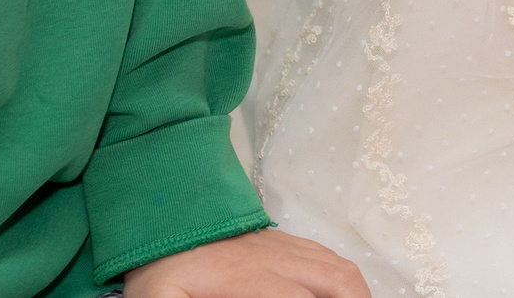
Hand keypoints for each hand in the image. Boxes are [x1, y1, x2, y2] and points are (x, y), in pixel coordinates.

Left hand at [122, 229, 369, 297]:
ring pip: (337, 267)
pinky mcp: (283, 241)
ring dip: (356, 293)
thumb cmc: (157, 270)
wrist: (159, 222)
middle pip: (333, 281)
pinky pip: (328, 256)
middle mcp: (272, 258)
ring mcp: (281, 246)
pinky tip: (347, 294)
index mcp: (244, 278)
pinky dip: (346, 278)